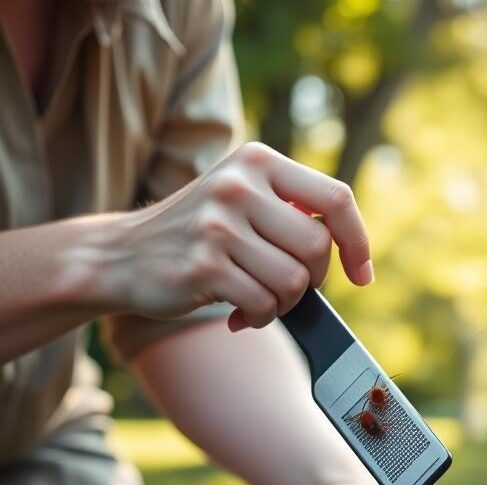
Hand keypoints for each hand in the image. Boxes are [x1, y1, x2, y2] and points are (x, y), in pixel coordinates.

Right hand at [99, 142, 371, 327]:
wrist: (120, 255)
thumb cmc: (199, 233)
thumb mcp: (243, 198)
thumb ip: (291, 208)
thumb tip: (351, 246)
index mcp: (258, 162)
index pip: (336, 199)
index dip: (358, 242)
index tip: (361, 273)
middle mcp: (238, 185)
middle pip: (317, 246)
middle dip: (313, 279)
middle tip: (286, 285)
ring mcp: (218, 224)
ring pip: (294, 281)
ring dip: (284, 302)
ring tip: (258, 298)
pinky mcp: (203, 265)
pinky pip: (264, 304)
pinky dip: (260, 317)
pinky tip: (239, 312)